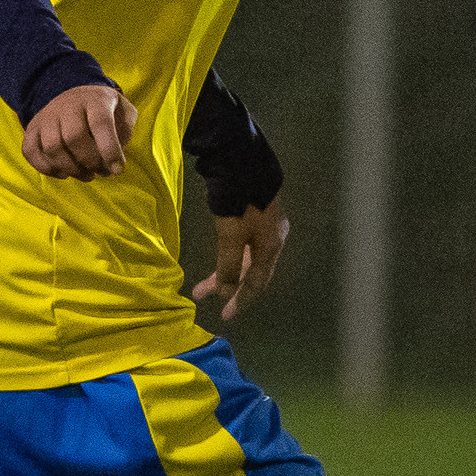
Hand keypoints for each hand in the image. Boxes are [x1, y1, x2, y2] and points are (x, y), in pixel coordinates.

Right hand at [26, 84, 136, 179]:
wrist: (75, 94)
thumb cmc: (104, 110)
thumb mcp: (124, 112)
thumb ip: (125, 132)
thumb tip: (114, 158)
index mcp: (95, 99)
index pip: (101, 123)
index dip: (110, 150)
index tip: (118, 170)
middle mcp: (68, 104)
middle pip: (73, 137)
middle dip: (89, 162)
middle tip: (100, 172)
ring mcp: (47, 116)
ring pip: (52, 147)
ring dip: (70, 169)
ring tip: (86, 175)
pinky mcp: (32, 128)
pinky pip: (31, 152)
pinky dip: (47, 169)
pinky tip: (64, 173)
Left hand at [196, 203, 290, 319]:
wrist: (242, 159)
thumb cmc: (237, 201)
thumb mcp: (231, 236)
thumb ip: (229, 266)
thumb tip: (227, 292)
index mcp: (271, 246)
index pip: (256, 283)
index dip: (240, 300)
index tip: (224, 316)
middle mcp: (272, 239)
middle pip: (251, 271)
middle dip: (228, 286)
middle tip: (204, 296)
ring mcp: (264, 225)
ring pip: (245, 258)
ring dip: (225, 271)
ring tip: (203, 284)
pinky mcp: (253, 214)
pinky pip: (242, 246)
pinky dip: (229, 257)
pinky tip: (220, 258)